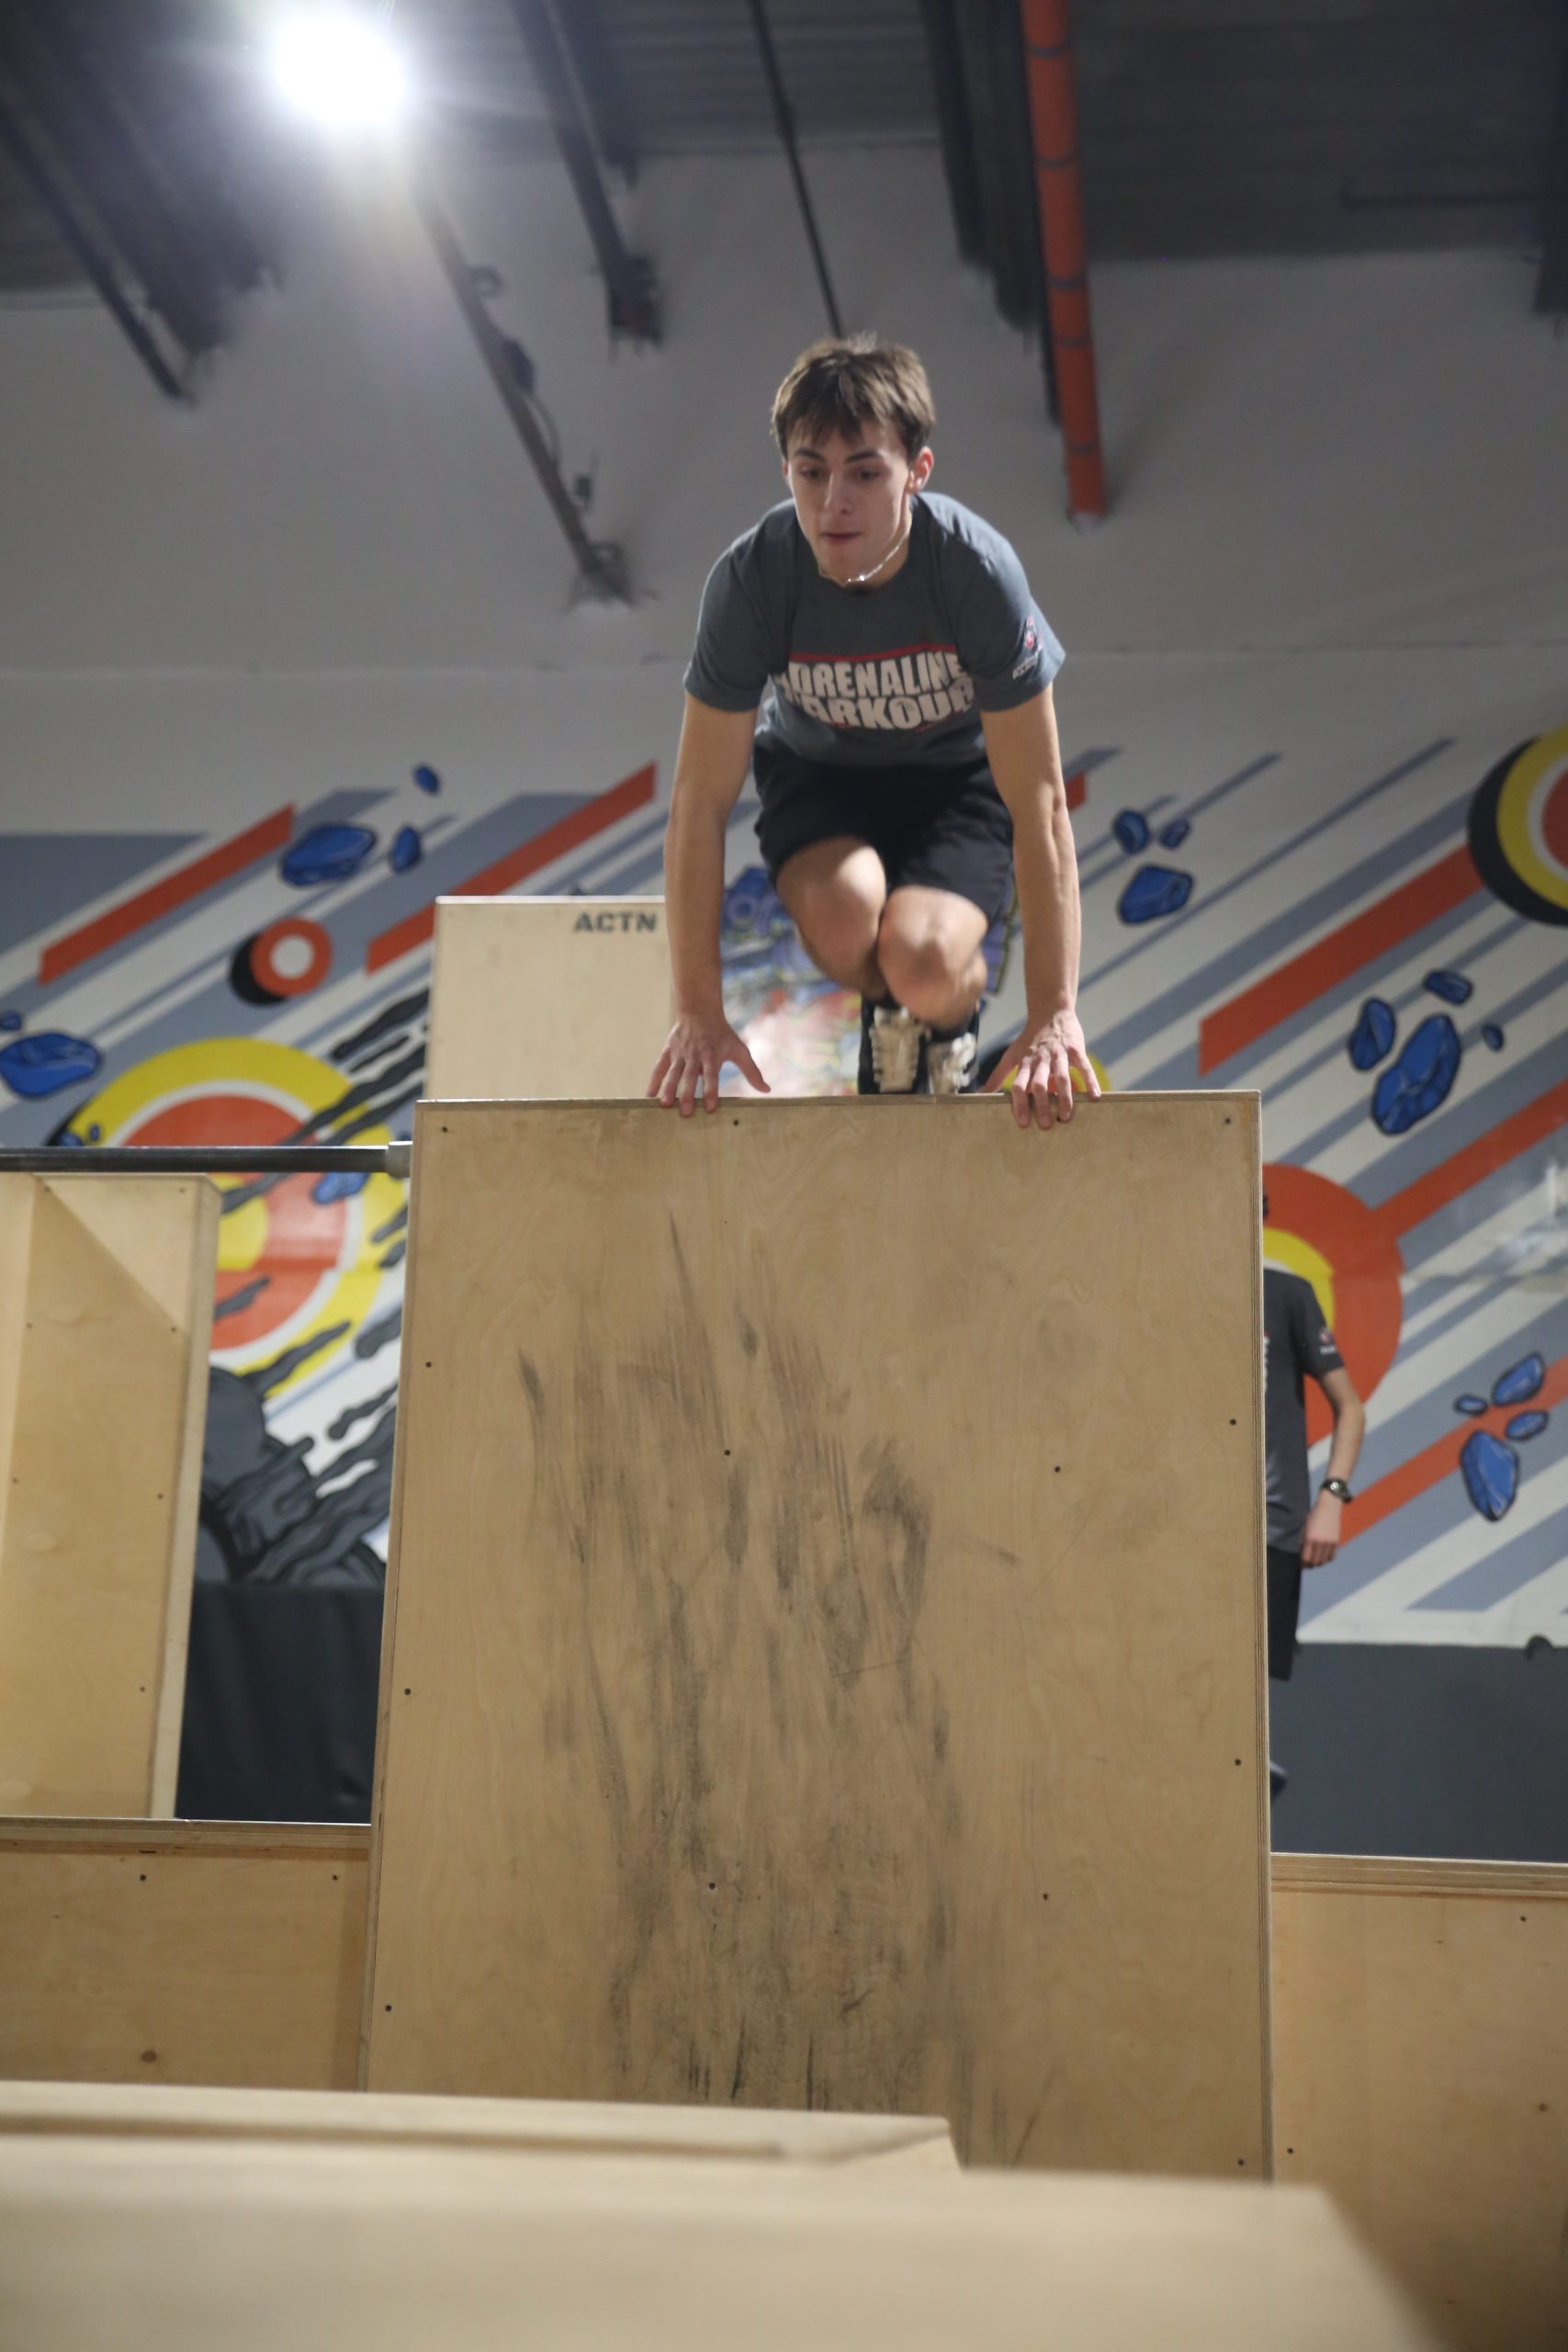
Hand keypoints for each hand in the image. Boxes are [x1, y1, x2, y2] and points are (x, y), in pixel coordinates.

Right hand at [649, 1013, 769, 1116]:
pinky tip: (648, 1096)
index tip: (711, 1108)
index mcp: (712, 1055)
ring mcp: (679, 1053)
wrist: (699, 1010)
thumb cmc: (722, 1034)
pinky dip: (653, 1081)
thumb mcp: (739, 1049)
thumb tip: (766, 1090)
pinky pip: (658, 1068)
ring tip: (665, 1105)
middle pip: (690, 1077)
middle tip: (686, 1113)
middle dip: (687, 1094)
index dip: (711, 1091)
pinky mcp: (668, 1051)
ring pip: (673, 1073)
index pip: (712, 1075)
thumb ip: (751, 1071)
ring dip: (668, 1089)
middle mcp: (694, 1055)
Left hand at [981, 1009, 1099, 1130]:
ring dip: (1064, 1098)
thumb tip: (980, 1093)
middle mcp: (1041, 1059)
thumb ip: (998, 1075)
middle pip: (1039, 1084)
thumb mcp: (1012, 1055)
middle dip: (1042, 1105)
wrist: (1051, 1012)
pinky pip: (1084, 1066)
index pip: (1020, 1085)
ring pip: (1061, 1077)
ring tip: (1066, 1117)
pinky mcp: (1076, 1049)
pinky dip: (1090, 1081)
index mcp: (1025, 1063)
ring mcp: (1059, 1054)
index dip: (1020, 1104)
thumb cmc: (1030, 1039)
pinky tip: (1095, 1096)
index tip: (1023, 1123)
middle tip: (1046, 1126)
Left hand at [1301, 1492, 1342, 1566]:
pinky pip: (1331, 1556)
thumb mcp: (1305, 1527)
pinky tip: (1322, 1557)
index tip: (1300, 1566)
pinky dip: (1326, 1559)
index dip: (1303, 1564)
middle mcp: (1320, 1542)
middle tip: (1306, 1565)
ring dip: (1318, 1563)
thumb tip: (1301, 1554)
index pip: (1306, 1558)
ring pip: (1324, 1561)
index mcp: (1310, 1538)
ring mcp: (1329, 1542)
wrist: (1329, 1506)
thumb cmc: (1313, 1516)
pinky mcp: (1336, 1541)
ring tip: (1314, 1562)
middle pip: (1315, 1562)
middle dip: (1310, 1565)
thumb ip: (1303, 1541)